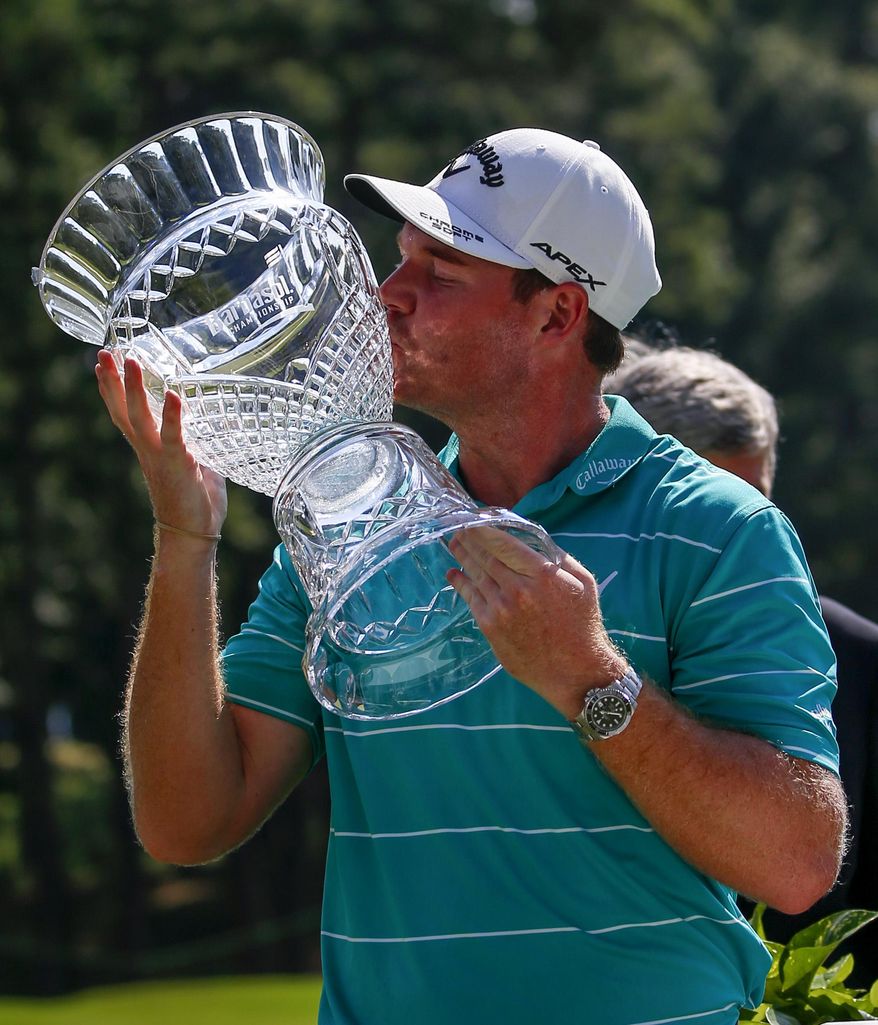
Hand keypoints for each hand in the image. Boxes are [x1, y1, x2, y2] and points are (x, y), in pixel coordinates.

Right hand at [95, 351, 226, 538]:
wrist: (193, 533)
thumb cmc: (196, 501)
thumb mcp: (201, 464)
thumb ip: (205, 443)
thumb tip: (222, 422)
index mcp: (149, 447)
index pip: (124, 412)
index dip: (113, 388)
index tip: (104, 362)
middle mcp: (147, 449)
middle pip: (124, 409)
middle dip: (114, 381)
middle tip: (106, 352)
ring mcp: (159, 456)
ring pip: (140, 418)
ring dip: (135, 389)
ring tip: (132, 362)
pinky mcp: (176, 465)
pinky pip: (172, 437)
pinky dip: (173, 416)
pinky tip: (173, 395)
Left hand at [447, 526, 626, 716]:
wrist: (575, 671)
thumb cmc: (583, 625)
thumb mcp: (583, 583)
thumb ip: (559, 558)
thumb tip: (533, 541)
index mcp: (542, 575)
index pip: (503, 543)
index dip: (484, 530)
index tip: (474, 520)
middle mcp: (518, 589)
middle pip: (485, 556)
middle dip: (469, 540)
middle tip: (459, 529)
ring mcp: (501, 609)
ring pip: (475, 575)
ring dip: (463, 558)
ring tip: (455, 545)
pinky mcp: (491, 628)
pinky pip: (471, 599)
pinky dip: (461, 583)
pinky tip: (455, 574)